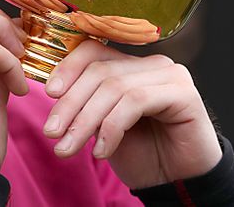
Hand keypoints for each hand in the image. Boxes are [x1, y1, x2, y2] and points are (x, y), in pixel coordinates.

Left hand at [42, 40, 221, 188]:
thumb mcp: (102, 124)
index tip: (48, 94)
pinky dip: (111, 128)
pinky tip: (101, 151)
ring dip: (85, 120)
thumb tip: (53, 91)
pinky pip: (135, 102)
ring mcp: (170, 75)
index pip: (93, 50)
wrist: (177, 182)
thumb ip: (86, 103)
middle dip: (70, 104)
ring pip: (114, 87)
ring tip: (69, 148)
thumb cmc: (142, 153)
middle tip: (52, 132)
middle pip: (100, 71)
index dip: (67, 68)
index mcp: (131, 65)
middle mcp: (152, 64)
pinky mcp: (184, 94)